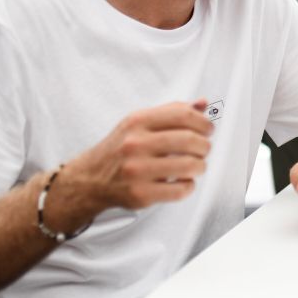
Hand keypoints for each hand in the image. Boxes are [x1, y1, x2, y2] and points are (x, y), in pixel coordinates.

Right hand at [56, 100, 212, 221]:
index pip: (184, 115)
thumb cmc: (120, 150)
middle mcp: (135, 144)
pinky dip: (189, 186)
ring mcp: (137, 170)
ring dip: (200, 166)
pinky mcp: (140, 194)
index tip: (207, 129)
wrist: (90, 178)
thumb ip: (172, 112)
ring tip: (195, 165)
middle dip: (204, 146)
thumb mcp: (140, 123)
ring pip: (189, 165)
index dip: (203, 122)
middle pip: (190, 140)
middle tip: (203, 149)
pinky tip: (183, 181)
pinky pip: (180, 190)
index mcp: (137, 122)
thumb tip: (202, 104)